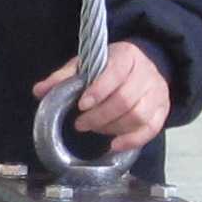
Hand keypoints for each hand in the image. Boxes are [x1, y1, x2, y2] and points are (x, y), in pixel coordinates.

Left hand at [30, 42, 171, 152]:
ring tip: (95, 128)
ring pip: (138, 116)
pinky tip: (115, 145)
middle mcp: (146, 73)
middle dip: (100, 116)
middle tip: (80, 124)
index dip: (99, 90)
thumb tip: (39, 91)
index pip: (115, 73)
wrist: (144, 63)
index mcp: (126, 56)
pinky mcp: (163, 109)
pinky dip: (133, 140)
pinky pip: (151, 129)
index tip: (82, 104)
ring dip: (112, 128)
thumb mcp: (86, 64)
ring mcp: (157, 92)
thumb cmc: (109, 66)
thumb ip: (63, 77)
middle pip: (125, 100)